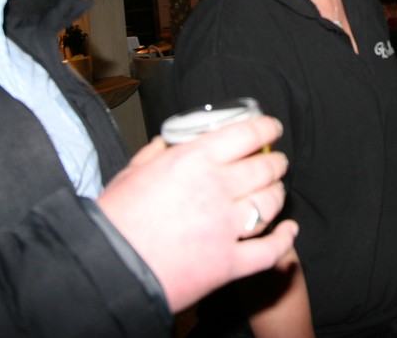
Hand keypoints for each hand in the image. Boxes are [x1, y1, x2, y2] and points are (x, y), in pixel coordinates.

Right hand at [97, 115, 297, 311]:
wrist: (107, 268)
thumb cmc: (114, 220)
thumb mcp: (132, 173)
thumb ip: (155, 154)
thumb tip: (166, 144)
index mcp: (193, 160)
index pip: (246, 134)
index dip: (266, 129)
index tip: (272, 129)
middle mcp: (217, 188)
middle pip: (265, 168)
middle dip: (276, 163)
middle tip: (277, 163)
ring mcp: (226, 227)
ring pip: (270, 203)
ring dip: (278, 195)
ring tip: (276, 191)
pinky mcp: (228, 263)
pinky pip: (269, 250)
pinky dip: (285, 239)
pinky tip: (289, 231)